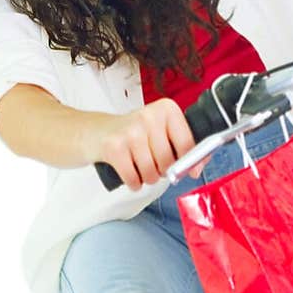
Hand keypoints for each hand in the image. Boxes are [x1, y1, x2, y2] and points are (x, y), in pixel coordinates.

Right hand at [87, 98, 207, 191]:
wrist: (95, 132)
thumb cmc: (133, 134)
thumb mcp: (160, 132)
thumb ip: (184, 147)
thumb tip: (196, 168)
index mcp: (167, 109)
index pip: (187, 144)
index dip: (188, 163)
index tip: (186, 169)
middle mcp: (149, 116)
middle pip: (169, 162)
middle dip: (162, 171)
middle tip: (152, 162)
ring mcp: (131, 131)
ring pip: (151, 173)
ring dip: (146, 178)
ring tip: (139, 166)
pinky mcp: (114, 147)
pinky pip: (134, 179)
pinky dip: (133, 183)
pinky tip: (129, 173)